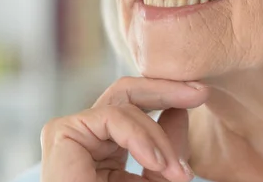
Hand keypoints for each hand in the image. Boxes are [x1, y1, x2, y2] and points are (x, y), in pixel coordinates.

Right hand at [40, 77, 208, 181]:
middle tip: (199, 92)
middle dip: (165, 89)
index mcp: (106, 147)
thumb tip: (180, 111)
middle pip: (126, 93)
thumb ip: (165, 152)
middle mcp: (88, 136)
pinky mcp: (61, 132)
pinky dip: (138, 135)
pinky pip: (110, 117)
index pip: (136, 107)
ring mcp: (73, 132)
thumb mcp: (155, 181)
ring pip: (124, 105)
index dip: (167, 97)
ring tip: (176, 171)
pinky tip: (154, 161)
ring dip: (158, 136)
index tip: (200, 95)